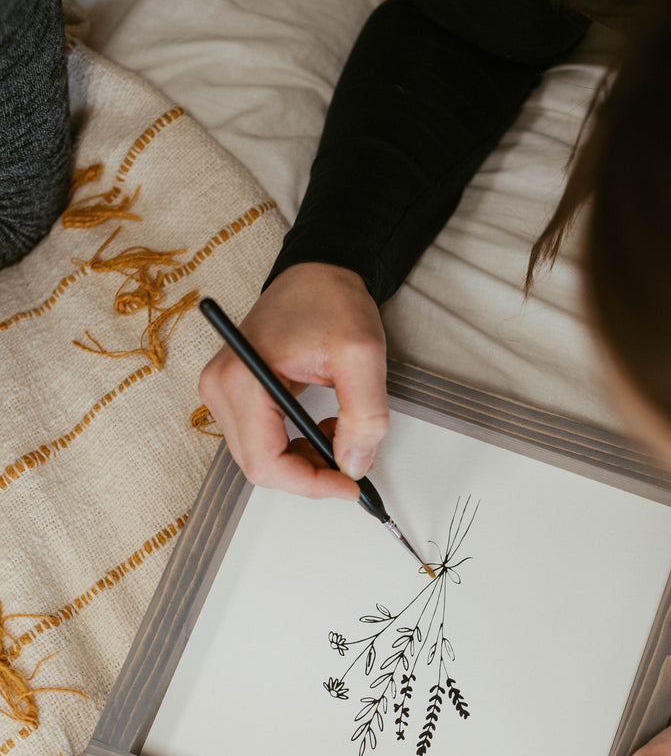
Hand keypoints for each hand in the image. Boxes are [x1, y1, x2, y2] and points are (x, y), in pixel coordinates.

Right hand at [198, 262, 388, 497]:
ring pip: (260, 457)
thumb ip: (364, 416)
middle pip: (260, 466)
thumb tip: (353, 464)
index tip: (348, 484)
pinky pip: (260, 439)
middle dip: (308, 473)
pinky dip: (294, 445)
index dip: (310, 484)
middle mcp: (220, 387)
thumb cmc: (330, 300)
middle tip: (349, 458)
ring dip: (303, 460)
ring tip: (337, 432)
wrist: (318, 272)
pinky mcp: (233, 391)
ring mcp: (222, 390)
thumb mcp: (362, 356)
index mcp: (243, 378)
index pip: (266, 462)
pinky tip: (320, 427)